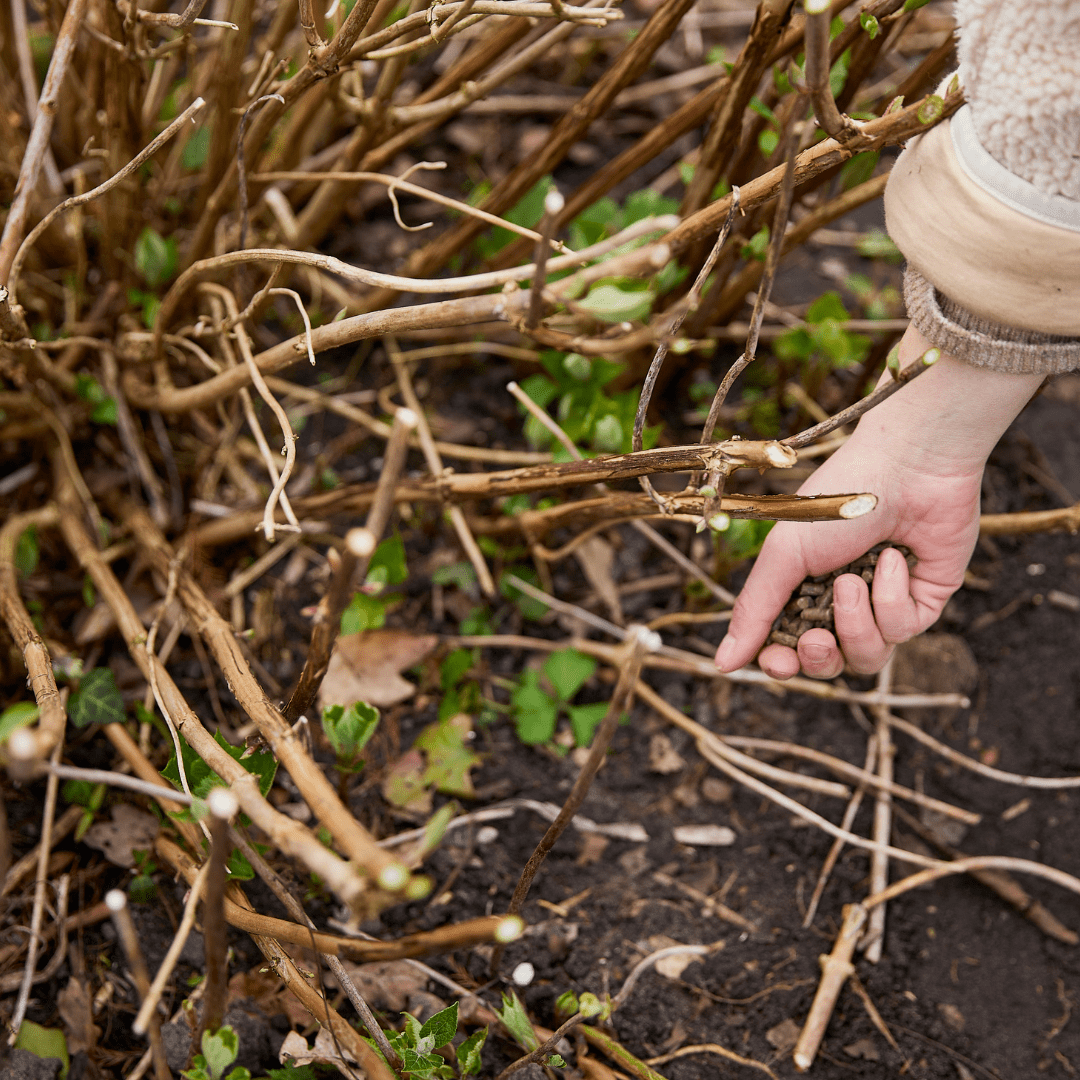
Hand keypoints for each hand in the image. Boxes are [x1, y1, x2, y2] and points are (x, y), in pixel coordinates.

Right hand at [714, 328, 1041, 679]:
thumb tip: (722, 664)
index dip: (783, 665)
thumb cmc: (837, 501)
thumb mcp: (784, 556)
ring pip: (868, 656)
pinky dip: (893, 596)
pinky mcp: (925, 600)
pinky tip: (894, 557)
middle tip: (816, 638)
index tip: (778, 663)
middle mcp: (842, 602)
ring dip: (857, 623)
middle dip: (820, 657)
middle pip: (828, 663)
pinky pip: (905, 628)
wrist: (906, 466)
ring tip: (853, 579)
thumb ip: (755, 612)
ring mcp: (885, 603)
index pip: (788, 649)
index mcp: (802, 589)